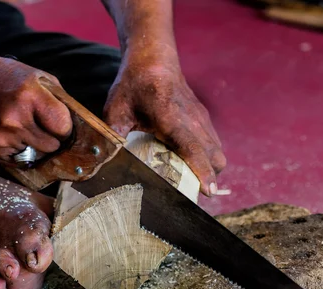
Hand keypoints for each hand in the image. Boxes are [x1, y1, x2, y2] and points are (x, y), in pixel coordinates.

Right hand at [0, 54, 72, 163]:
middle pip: (52, 146)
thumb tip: (80, 126)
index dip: (64, 128)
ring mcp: (1, 136)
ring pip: (36, 155)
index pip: (63, 128)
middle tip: (40, 126)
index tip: (59, 123)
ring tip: (21, 126)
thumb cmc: (8, 78)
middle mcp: (15, 118)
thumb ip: (60, 101)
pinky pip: (18, 159)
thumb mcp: (38, 78)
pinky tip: (9, 132)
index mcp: (30, 96)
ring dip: (34, 144)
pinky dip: (18, 149)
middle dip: (51, 138)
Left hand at [104, 59, 225, 196]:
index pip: (191, 146)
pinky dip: (208, 160)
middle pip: (213, 156)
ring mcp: (201, 119)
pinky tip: (189, 167)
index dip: (201, 170)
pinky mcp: (204, 121)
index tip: (208, 191)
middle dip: (208, 178)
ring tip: (190, 185)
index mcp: (169, 115)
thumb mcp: (116, 109)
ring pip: (217, 152)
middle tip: (190, 195)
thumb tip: (104, 164)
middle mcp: (192, 118)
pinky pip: (214, 146)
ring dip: (209, 170)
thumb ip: (113, 135)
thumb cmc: (133, 85)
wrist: (154, 59)